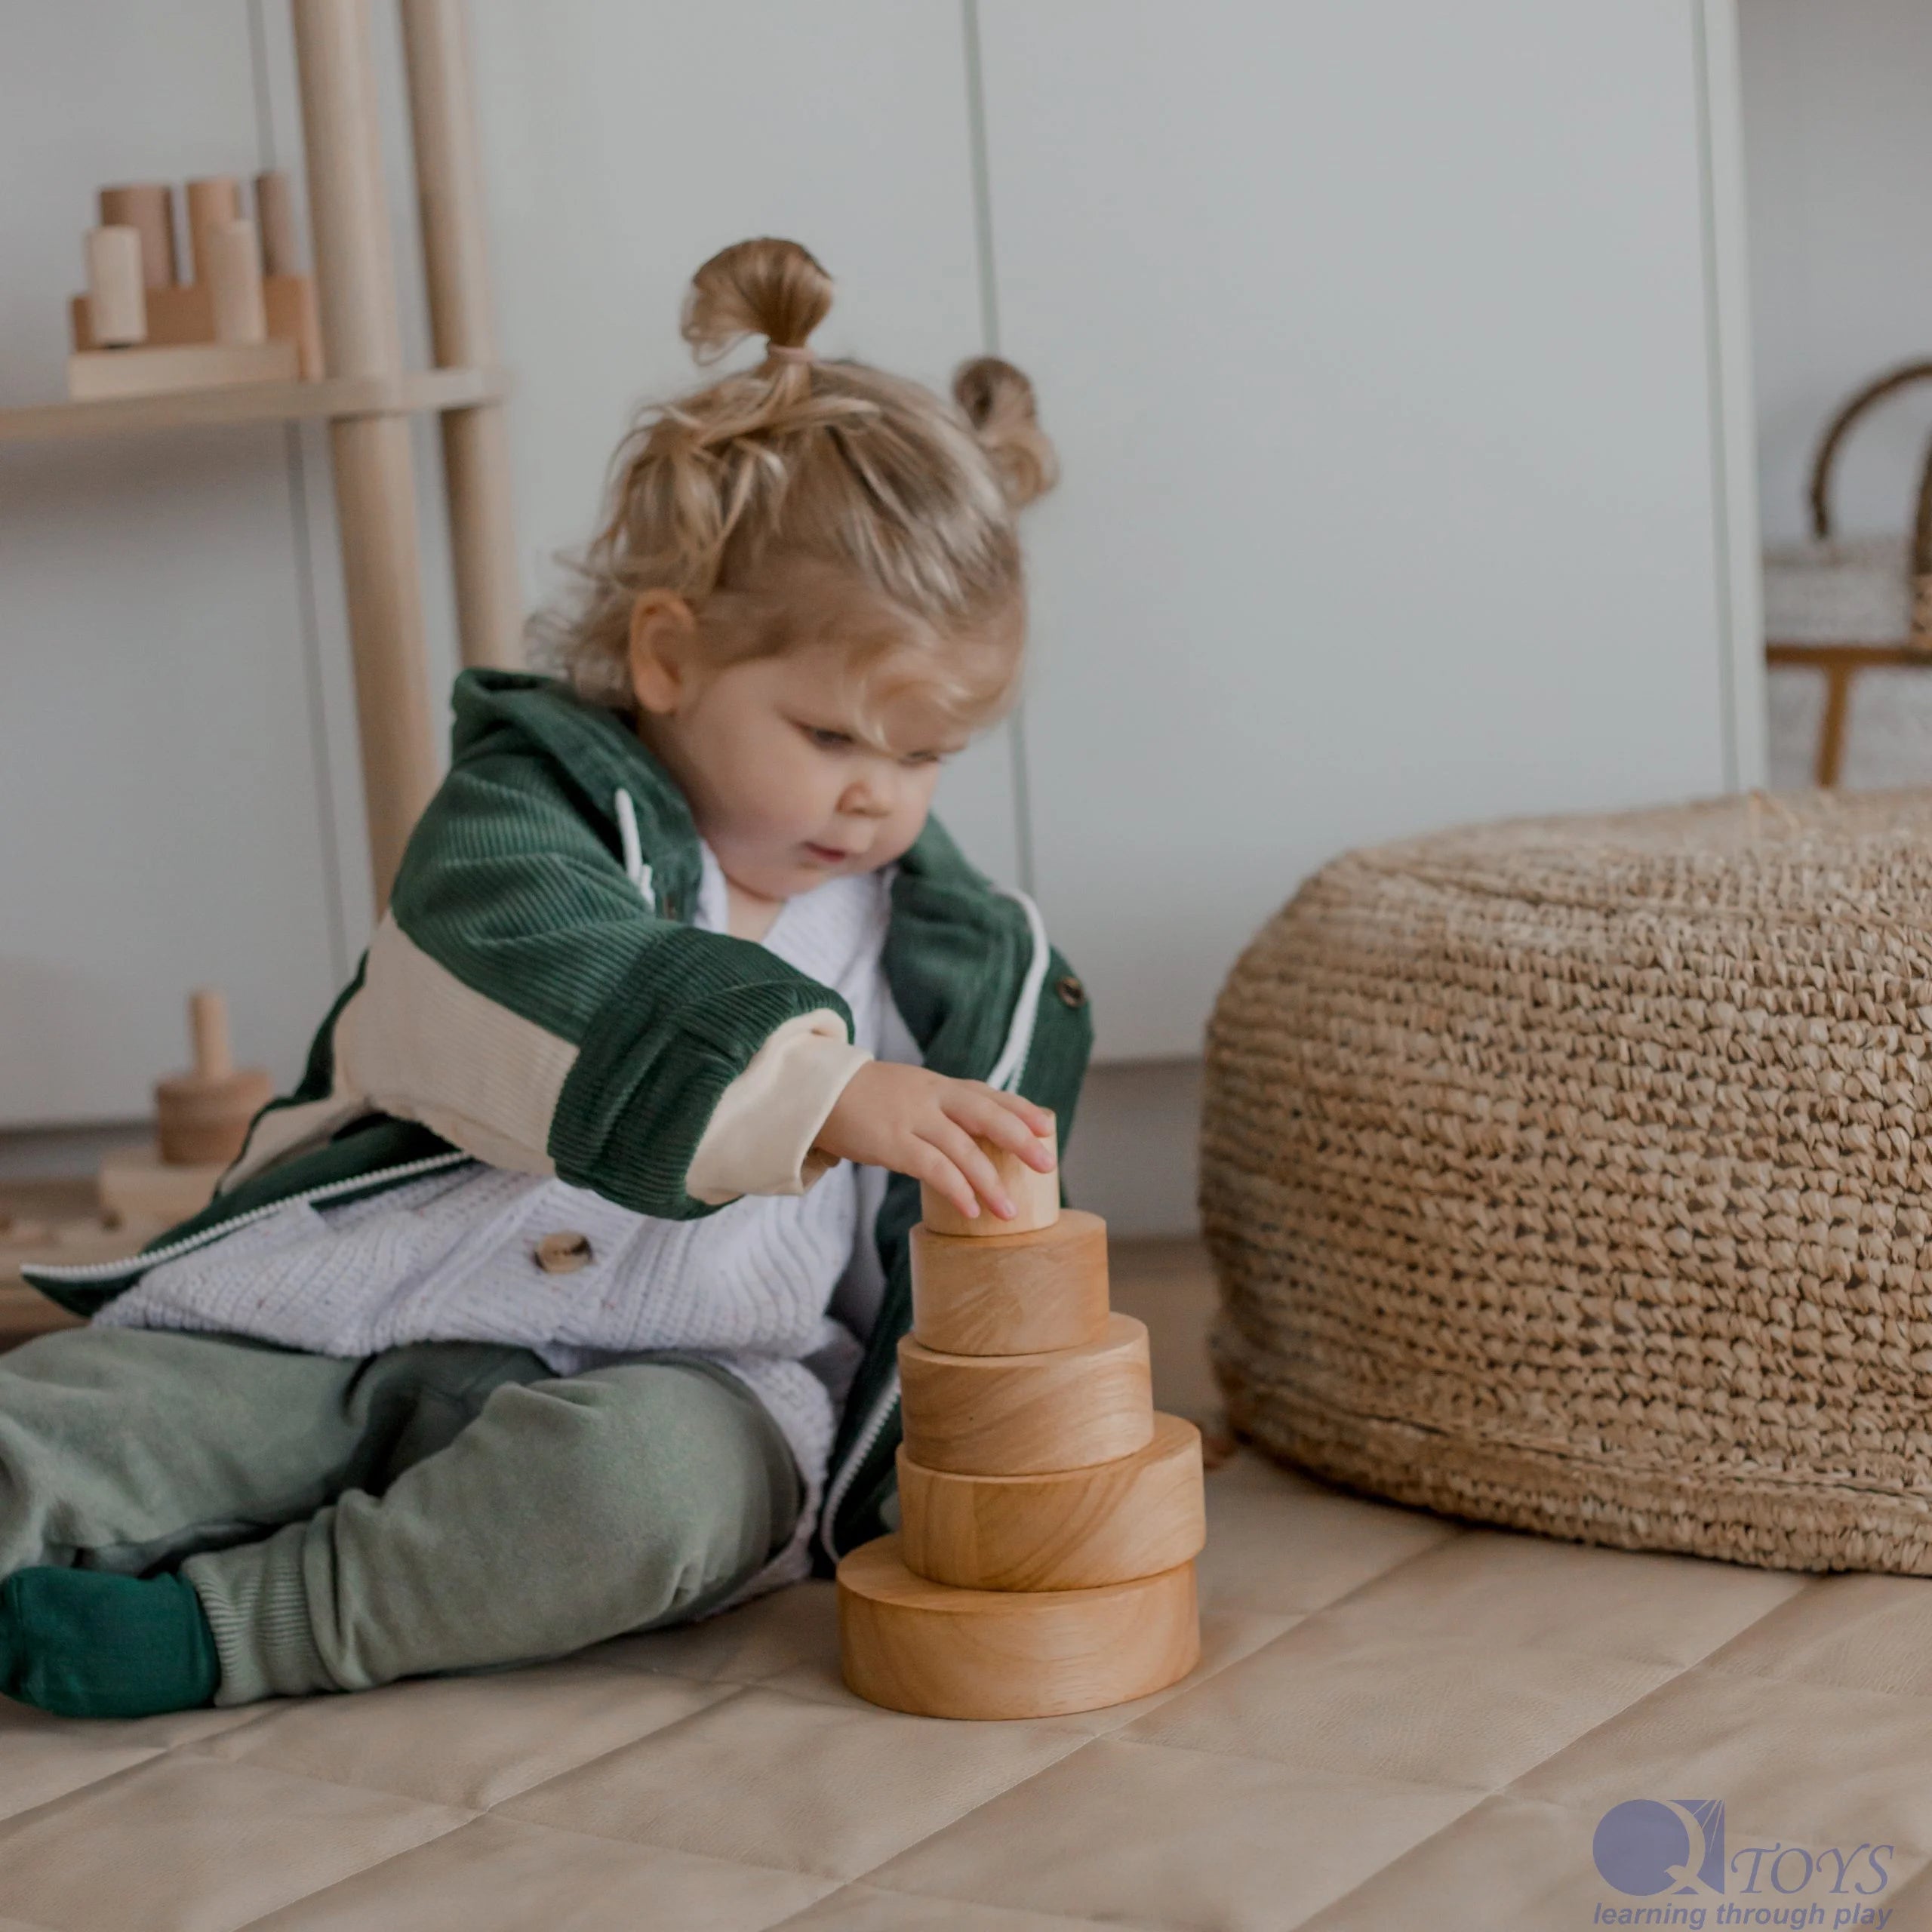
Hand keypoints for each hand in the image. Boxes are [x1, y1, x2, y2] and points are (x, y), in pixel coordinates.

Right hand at [814, 1063, 1054, 1222]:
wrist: (816, 1092)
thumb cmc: (865, 1099)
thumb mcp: (909, 1092)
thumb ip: (940, 1109)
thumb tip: (972, 1140)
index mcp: (939, 1085)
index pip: (988, 1093)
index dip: (1020, 1109)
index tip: (1047, 1126)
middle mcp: (932, 1096)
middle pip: (986, 1113)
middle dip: (1020, 1138)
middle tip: (1047, 1164)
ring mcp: (912, 1118)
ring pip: (963, 1148)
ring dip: (989, 1181)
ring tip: (1008, 1212)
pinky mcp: (892, 1142)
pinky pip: (932, 1167)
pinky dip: (956, 1189)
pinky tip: (971, 1209)